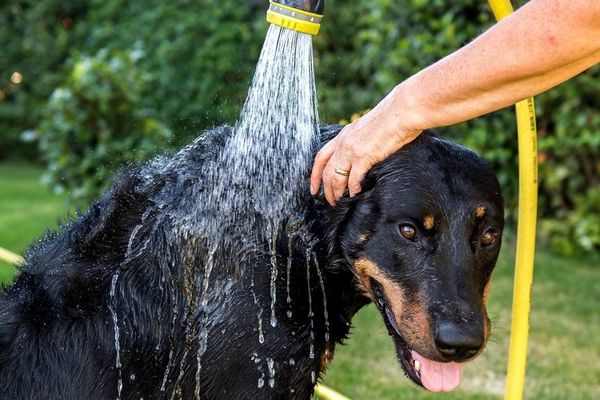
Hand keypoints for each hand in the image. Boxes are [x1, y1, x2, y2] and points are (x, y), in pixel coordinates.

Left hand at [310, 89, 422, 204]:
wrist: (402, 111)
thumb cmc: (392, 118)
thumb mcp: (367, 127)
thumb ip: (360, 140)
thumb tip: (363, 152)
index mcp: (343, 135)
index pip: (320, 158)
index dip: (314, 175)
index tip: (313, 187)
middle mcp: (343, 143)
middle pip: (326, 172)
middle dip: (326, 189)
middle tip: (330, 201)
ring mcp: (351, 150)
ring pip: (336, 178)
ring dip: (336, 193)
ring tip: (340, 202)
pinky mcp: (363, 156)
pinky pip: (353, 179)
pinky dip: (353, 190)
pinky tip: (355, 195)